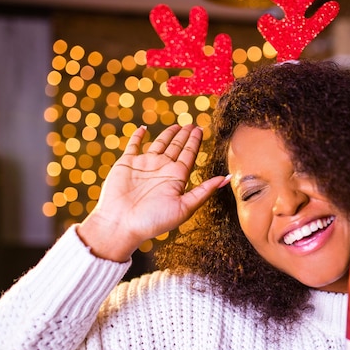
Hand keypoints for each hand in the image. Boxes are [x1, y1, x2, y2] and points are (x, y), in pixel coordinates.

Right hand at [78, 124, 227, 261]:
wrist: (122, 225)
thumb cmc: (153, 221)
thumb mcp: (184, 207)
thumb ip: (204, 191)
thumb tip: (227, 179)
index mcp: (176, 178)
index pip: (189, 155)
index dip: (195, 142)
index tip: (200, 130)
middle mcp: (162, 170)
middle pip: (177, 147)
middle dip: (185, 136)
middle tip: (192, 124)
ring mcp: (144, 165)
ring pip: (159, 144)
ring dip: (167, 134)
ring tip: (177, 126)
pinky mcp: (127, 163)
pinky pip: (133, 145)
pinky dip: (137, 136)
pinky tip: (143, 128)